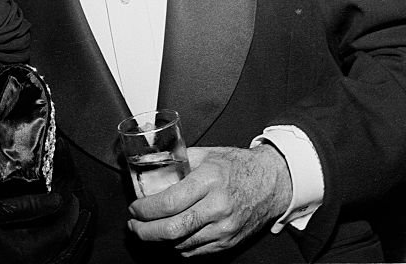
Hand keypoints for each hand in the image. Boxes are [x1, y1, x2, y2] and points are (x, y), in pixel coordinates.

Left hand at [127, 144, 291, 255]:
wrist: (272, 183)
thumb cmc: (239, 166)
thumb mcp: (208, 154)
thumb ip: (180, 159)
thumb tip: (152, 164)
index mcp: (209, 181)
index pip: (169, 202)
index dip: (146, 209)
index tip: (135, 207)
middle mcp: (217, 207)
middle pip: (172, 229)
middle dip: (145, 231)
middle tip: (134, 225)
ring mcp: (223, 228)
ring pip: (181, 243)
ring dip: (159, 239)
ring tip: (148, 229)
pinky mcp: (227, 242)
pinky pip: (195, 251)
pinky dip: (178, 246)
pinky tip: (171, 235)